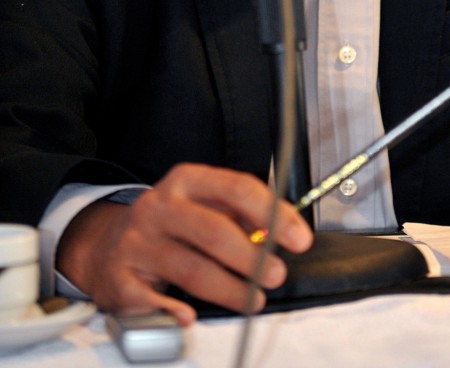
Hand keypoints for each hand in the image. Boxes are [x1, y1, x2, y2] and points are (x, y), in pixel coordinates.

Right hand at [56, 163, 312, 324]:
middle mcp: (159, 207)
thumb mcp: (203, 204)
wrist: (106, 243)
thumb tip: (281, 229)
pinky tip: (191, 315)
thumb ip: (241, 213)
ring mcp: (137, 242)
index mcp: (186, 180)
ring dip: (230, 290)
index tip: (297, 238)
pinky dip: (175, 311)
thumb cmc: (170, 224)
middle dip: (252, 257)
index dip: (273, 214)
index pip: (236, 189)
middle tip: (276, 274)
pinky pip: (152, 300)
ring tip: (254, 299)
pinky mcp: (120, 278)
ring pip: (191, 270)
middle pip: (214, 231)